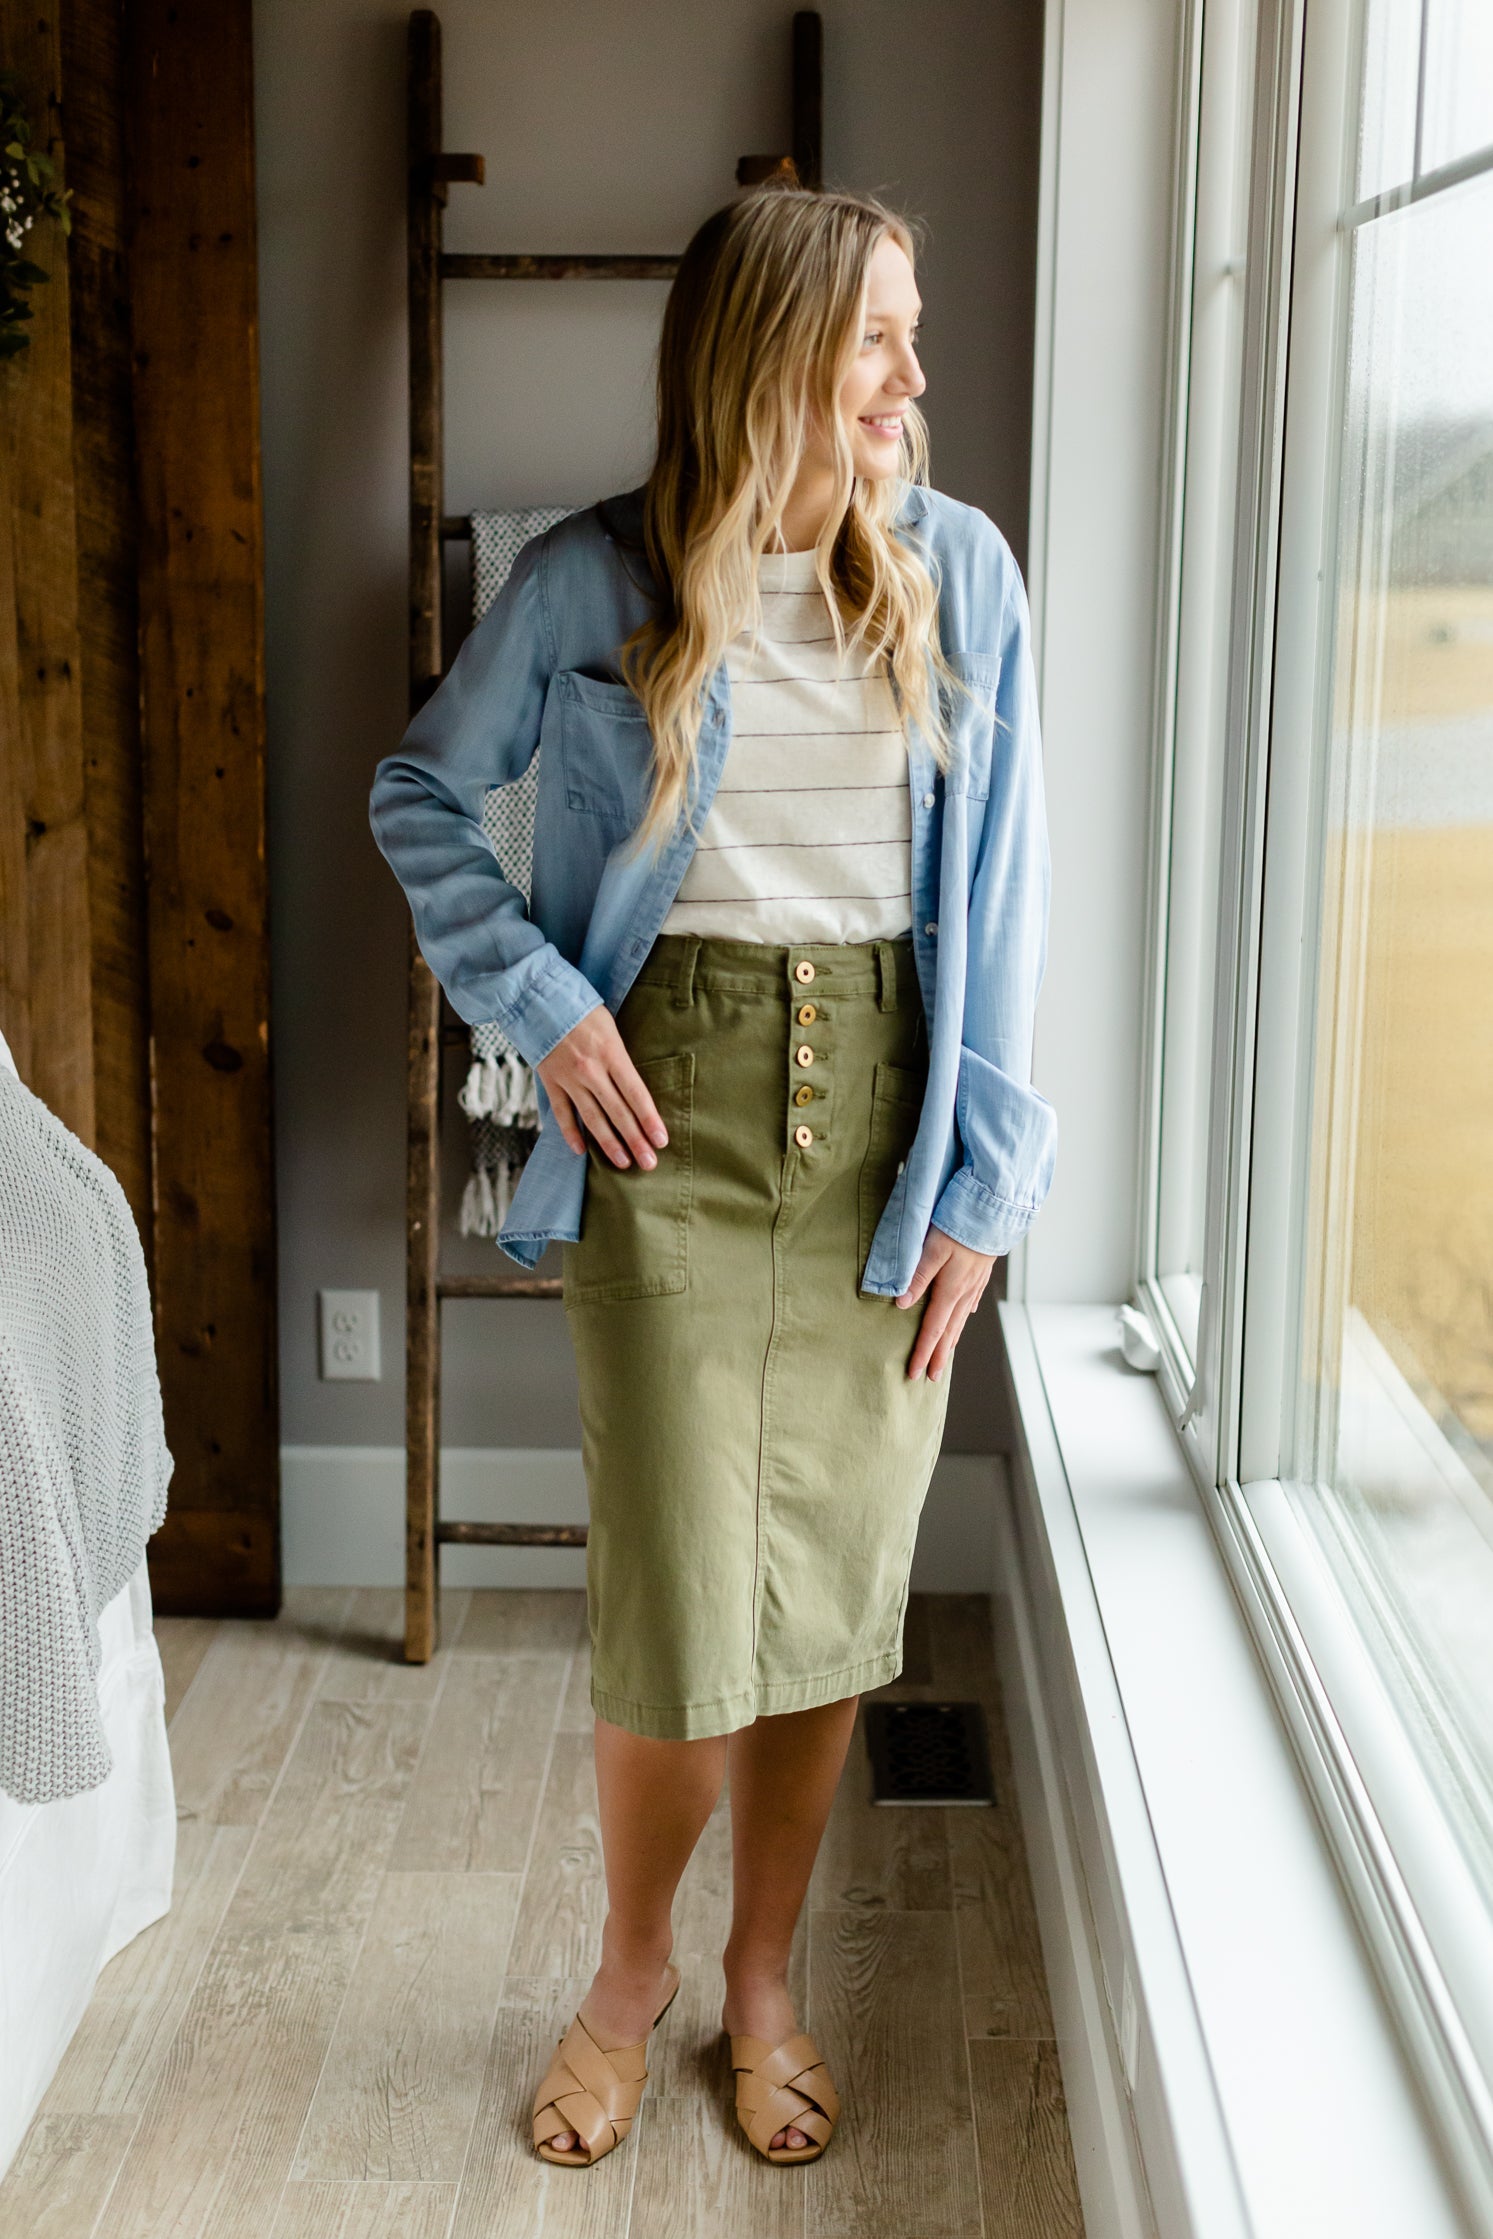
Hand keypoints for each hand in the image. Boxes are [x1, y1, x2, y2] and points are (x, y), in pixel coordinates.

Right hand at [536, 1008, 669, 1169]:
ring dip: (609, 1144)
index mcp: (612, 1053)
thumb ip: (621, 1059)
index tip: (661, 1141)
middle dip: (635, 1140)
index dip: (650, 1119)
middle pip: (618, 1112)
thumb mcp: (611, 1028)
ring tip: (623, 1163)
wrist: (540, 999)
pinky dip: (571, 1133)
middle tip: (649, 1163)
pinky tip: (581, 1152)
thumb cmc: (583, 1010)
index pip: (636, 1094)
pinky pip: (563, 1113)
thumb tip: (636, 1091)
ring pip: (593, 1118)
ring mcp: (569, 1078)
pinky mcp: (550, 1082)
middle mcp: (592, 1070)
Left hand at [895, 1227, 996, 1381]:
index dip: (922, 1352)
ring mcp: (975, 1283)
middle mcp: (965, 1292)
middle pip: (950, 1331)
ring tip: (945, 1356)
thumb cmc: (960, 1225)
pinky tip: (964, 1317)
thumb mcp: (933, 1248)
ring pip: (961, 1319)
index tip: (914, 1373)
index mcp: (951, 1290)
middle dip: (939, 1355)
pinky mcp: (981, 1273)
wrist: (993, 1209)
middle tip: (931, 1377)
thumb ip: (917, 1275)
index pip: (933, 1329)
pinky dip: (964, 1315)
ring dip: (952, 1340)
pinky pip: (970, 1302)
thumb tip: (902, 1304)